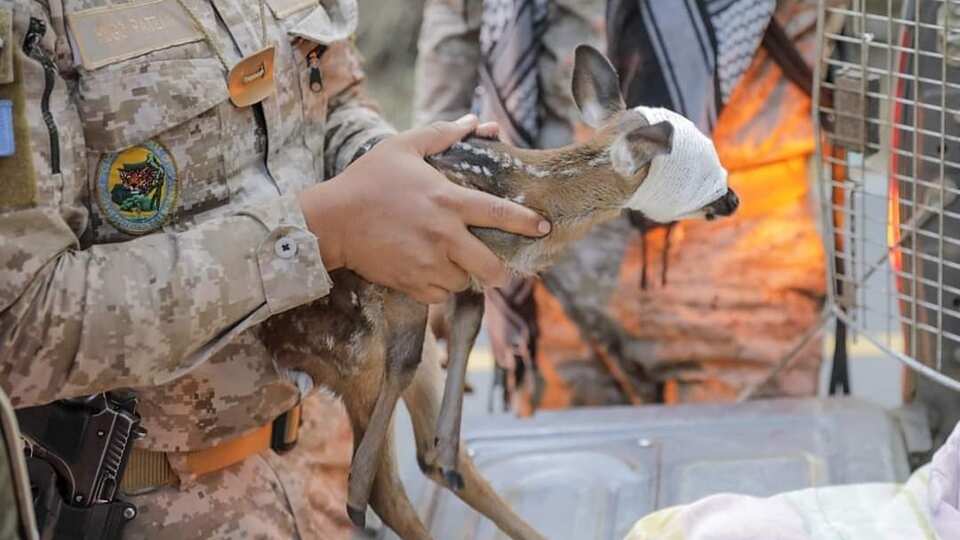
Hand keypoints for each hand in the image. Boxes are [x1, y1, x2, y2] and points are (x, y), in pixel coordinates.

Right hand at [299, 115, 550, 303]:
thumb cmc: (367, 179)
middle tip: (494, 267)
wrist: (331, 220)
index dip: (527, 223)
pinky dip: (437, 288)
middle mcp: (444, 236)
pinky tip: (427, 272)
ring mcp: (428, 263)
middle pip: (491, 267)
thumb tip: (475, 121)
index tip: (544, 228)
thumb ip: (443, 134)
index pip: (500, 214)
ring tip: (448, 263)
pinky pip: (439, 295)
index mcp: (448, 201)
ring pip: (464, 283)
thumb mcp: (403, 147)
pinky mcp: (411, 283)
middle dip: (498, 271)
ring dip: (462, 276)